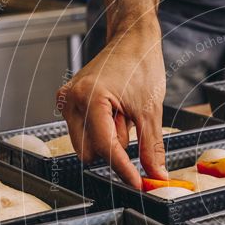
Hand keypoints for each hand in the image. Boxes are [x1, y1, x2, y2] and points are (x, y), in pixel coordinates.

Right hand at [56, 22, 167, 187]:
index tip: (137, 185)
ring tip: (123, 113)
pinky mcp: (70, 104)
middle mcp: (71, 101)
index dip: (123, 169)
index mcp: (89, 98)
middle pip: (90, 152)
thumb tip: (157, 175)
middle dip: (114, 149)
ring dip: (108, 138)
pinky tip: (115, 112)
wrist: (132, 40)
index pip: (106, 148)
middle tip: (130, 122)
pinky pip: (84, 132)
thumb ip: (152, 147)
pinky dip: (102, 130)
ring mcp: (67, 102)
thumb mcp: (151, 110)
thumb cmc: (141, 65)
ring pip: (87, 145)